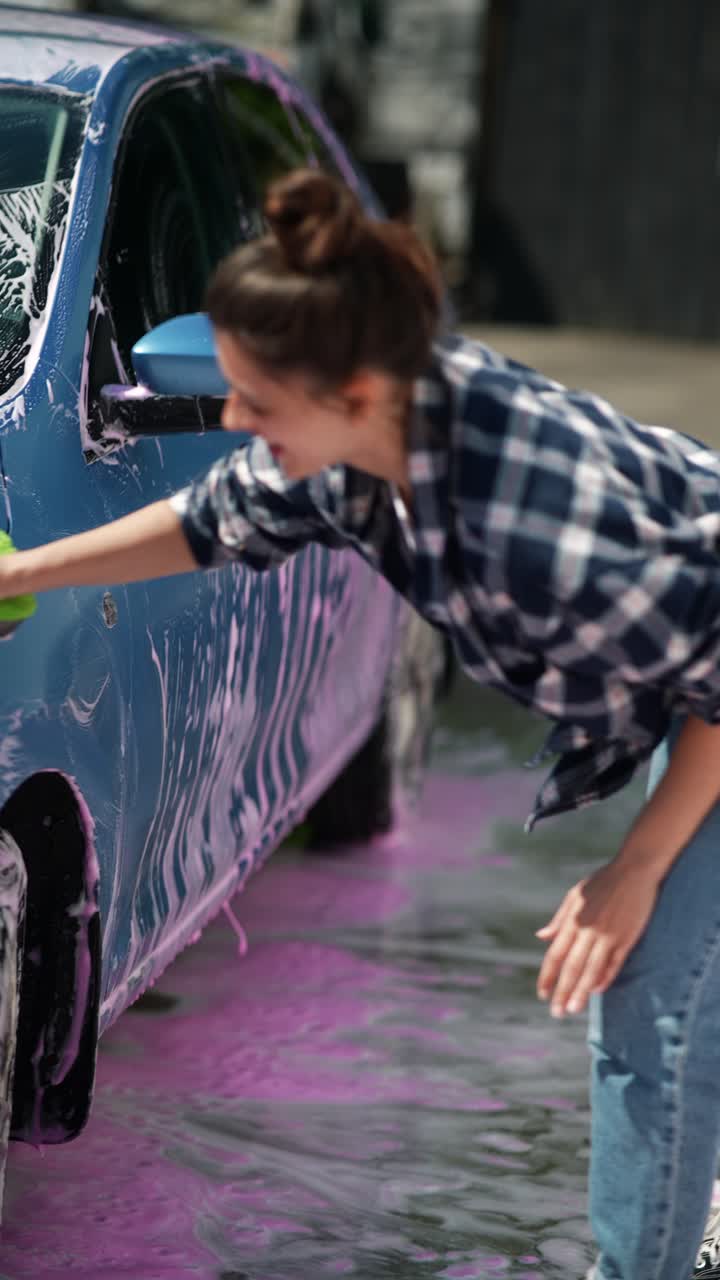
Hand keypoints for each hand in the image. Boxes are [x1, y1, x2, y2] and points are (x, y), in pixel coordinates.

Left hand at [535, 859, 659, 1016]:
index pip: (555, 954)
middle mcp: (587, 930)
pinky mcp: (626, 938)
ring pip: (590, 969)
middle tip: (556, 1013)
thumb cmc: (603, 882)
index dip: (547, 976)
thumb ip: (559, 920)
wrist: (634, 870)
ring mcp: (607, 935)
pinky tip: (596, 991)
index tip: (542, 994)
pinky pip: (613, 964)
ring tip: (572, 1010)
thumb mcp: (575, 896)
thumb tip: (541, 937)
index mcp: (573, 920)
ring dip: (580, 992)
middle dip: (562, 991)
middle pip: (571, 967)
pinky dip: (604, 978)